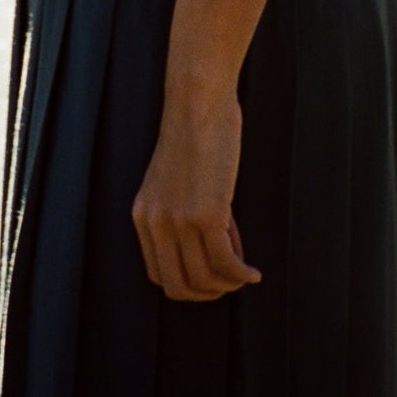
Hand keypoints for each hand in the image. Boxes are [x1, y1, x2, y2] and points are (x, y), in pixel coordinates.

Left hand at [132, 89, 262, 302]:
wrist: (198, 103)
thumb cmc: (196, 134)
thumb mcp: (178, 181)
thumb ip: (188, 215)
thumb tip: (218, 251)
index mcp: (143, 216)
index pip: (158, 274)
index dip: (188, 283)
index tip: (212, 276)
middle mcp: (155, 223)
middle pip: (178, 286)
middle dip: (207, 294)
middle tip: (230, 284)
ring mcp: (179, 221)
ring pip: (204, 280)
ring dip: (228, 285)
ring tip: (244, 276)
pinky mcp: (206, 215)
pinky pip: (225, 263)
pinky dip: (241, 275)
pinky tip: (252, 273)